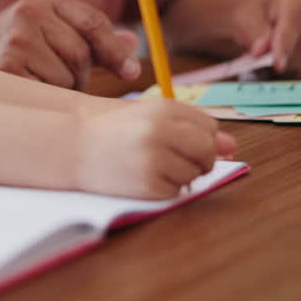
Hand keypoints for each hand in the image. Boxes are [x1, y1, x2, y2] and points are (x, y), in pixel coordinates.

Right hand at [0, 0, 141, 89]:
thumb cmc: (9, 50)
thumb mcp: (46, 31)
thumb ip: (86, 37)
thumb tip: (132, 45)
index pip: (92, 22)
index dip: (115, 50)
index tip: (131, 72)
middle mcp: (28, 12)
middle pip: (82, 53)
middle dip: (80, 76)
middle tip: (61, 82)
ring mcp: (16, 39)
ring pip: (67, 77)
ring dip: (60, 90)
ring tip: (34, 83)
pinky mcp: (7, 67)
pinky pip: (48, 92)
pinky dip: (44, 99)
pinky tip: (24, 91)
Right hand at [76, 97, 235, 198]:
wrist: (69, 142)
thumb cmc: (110, 127)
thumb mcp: (147, 116)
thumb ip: (189, 127)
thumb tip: (231, 146)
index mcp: (162, 109)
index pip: (208, 127)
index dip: (202, 138)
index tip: (184, 142)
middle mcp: (161, 131)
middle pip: (206, 151)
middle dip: (199, 160)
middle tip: (177, 159)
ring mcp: (153, 158)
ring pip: (193, 174)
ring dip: (180, 175)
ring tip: (152, 166)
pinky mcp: (146, 183)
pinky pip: (174, 191)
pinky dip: (166, 189)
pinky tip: (144, 178)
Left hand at [228, 0, 300, 78]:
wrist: (260, 21)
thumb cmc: (253, 14)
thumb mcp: (244, 15)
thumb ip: (253, 31)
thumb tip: (261, 51)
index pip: (295, 24)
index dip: (285, 45)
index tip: (276, 64)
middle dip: (285, 60)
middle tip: (261, 64)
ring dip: (287, 70)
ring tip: (267, 63)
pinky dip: (292, 77)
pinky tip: (279, 68)